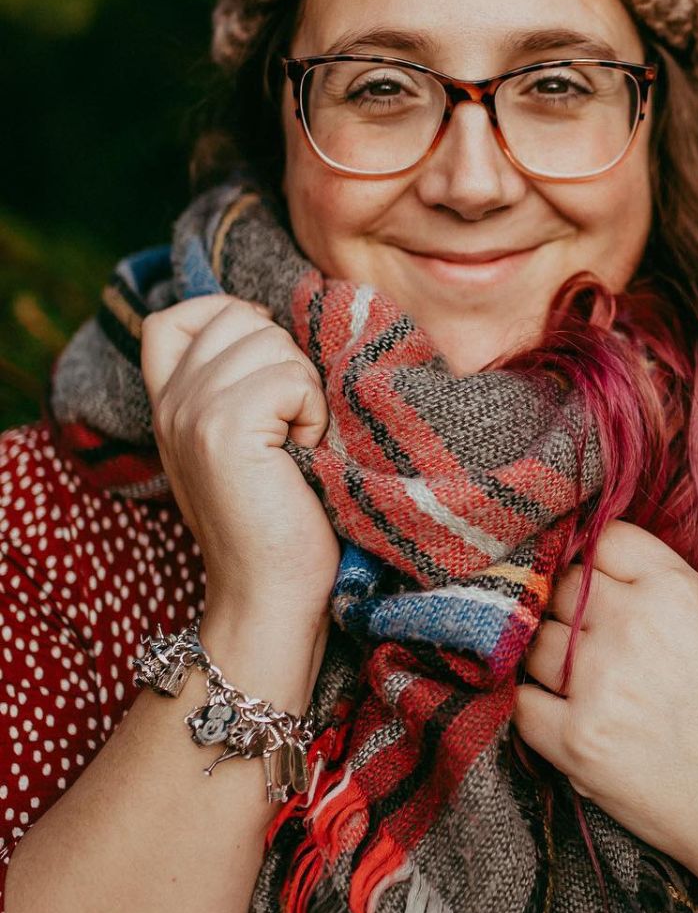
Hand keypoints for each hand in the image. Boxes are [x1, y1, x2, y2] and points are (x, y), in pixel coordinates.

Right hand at [141, 295, 339, 626]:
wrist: (267, 597)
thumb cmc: (276, 521)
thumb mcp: (239, 444)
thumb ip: (234, 386)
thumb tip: (273, 324)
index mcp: (168, 403)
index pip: (172, 317)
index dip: (226, 316)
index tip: (267, 362)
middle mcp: (171, 402)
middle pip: (236, 317)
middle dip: (284, 356)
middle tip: (290, 422)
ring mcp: (193, 411)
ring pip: (270, 340)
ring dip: (304, 387)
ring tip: (296, 442)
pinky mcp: (225, 427)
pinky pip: (293, 377)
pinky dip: (314, 412)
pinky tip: (306, 453)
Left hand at [512, 520, 697, 886]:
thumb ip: (657, 593)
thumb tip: (590, 575)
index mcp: (676, 588)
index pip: (602, 540)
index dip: (595, 563)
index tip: (598, 586)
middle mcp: (634, 624)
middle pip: (559, 588)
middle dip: (567, 611)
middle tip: (588, 644)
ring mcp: (600, 681)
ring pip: (533, 641)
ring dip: (547, 661)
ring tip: (583, 687)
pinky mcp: (577, 741)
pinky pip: (522, 704)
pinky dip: (534, 709)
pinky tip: (563, 718)